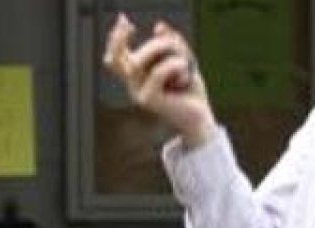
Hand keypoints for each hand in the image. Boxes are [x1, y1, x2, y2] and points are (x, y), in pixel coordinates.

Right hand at [102, 14, 215, 147]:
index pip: (115, 57)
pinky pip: (157, 72)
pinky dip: (174, 64)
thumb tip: (159, 26)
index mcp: (138, 77)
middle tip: (164, 38)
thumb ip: (172, 43)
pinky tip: (186, 68)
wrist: (200, 119)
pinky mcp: (149, 99)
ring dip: (164, 50)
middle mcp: (134, 85)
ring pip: (139, 61)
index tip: (125, 21)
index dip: (115, 39)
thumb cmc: (191, 92)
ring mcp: (138, 93)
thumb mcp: (183, 61)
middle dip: (136, 41)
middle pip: (120, 58)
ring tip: (184, 58)